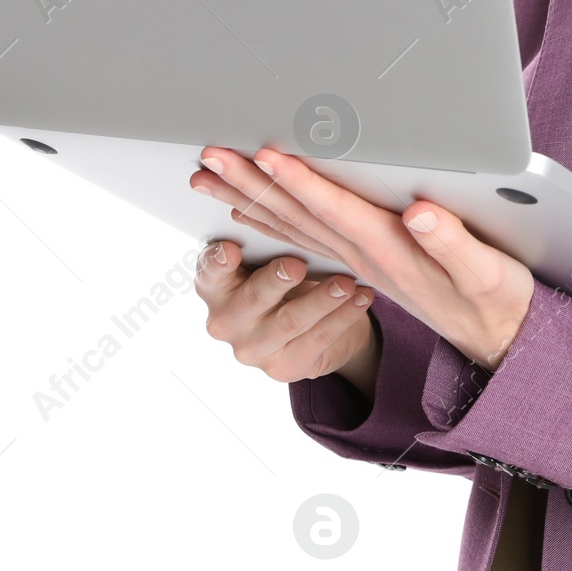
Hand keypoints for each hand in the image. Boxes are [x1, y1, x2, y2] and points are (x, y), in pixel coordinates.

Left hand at [190, 144, 535, 369]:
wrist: (498, 335)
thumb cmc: (495, 299)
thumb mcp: (486, 272)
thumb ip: (452, 242)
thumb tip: (421, 213)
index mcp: (392, 251)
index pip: (335, 211)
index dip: (301, 181)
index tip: (267, 154)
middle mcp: (365, 257)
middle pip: (298, 214)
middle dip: (254, 182)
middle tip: (212, 155)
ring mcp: (359, 261)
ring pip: (291, 223)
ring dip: (249, 196)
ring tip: (211, 173)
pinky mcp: (363, 261)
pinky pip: (303, 237)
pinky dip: (271, 219)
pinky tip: (247, 206)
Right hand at [194, 241, 379, 391]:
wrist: (312, 322)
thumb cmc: (283, 276)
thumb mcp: (270, 256)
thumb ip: (268, 239)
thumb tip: (285, 202)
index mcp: (215, 288)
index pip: (209, 274)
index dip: (217, 263)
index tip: (230, 249)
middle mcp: (226, 322)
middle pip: (252, 299)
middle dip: (275, 280)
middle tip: (297, 265)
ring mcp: (253, 350)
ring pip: (290, 321)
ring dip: (322, 300)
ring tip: (347, 282)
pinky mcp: (284, 368)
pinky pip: (318, 339)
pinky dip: (343, 316)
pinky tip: (362, 298)